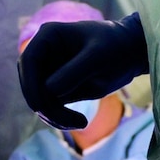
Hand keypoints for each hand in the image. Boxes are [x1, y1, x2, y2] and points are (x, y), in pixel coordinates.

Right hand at [19, 13, 147, 129]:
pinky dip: (60, 118)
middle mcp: (44, 54)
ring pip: (39, 99)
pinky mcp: (57, 89)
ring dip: (54, 115)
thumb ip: (74, 72)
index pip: (28, 61)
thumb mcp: (98, 56)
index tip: (39, 106)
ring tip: (81, 123)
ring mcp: (49, 72)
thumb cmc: (116, 46)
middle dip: (44, 105)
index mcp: (49, 37)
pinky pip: (50, 107)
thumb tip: (48, 90)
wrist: (131, 54)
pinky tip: (80, 122)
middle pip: (30, 84)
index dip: (30, 84)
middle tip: (68, 121)